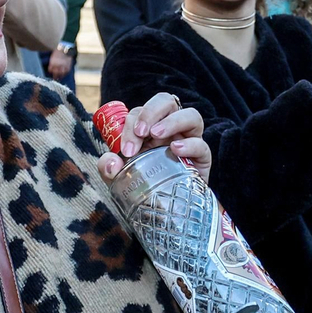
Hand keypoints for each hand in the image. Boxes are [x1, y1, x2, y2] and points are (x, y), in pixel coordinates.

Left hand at [47, 46, 73, 78]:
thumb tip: (51, 69)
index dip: (51, 72)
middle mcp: (57, 66)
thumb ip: (52, 63)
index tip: (51, 73)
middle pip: (55, 74)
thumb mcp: (52, 57)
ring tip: (59, 78)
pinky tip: (64, 74)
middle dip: (55, 76)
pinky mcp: (68, 67)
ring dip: (60, 77)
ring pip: (61, 74)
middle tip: (54, 78)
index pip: (50, 70)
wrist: (65, 49)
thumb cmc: (58, 52)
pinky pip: (66, 72)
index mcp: (52, 63)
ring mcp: (63, 67)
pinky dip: (65, 74)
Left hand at [97, 91, 211, 183]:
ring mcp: (189, 141)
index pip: (141, 112)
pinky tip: (175, 150)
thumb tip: (111, 162)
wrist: (164, 210)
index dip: (131, 123)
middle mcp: (171, 129)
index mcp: (149, 128)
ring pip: (191, 116)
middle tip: (140, 132)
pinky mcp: (201, 159)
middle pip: (166, 102)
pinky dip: (190, 144)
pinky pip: (202, 146)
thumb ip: (109, 167)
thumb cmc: (142, 186)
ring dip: (172, 121)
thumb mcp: (119, 176)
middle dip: (151, 112)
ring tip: (157, 134)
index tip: (125, 148)